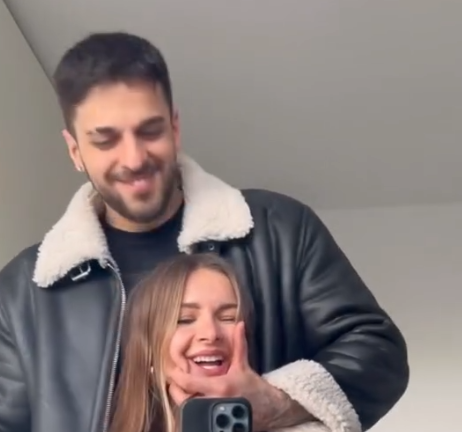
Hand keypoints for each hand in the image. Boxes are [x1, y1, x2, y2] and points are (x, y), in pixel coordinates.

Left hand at [167, 322, 286, 430]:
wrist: (268, 409)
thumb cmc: (253, 386)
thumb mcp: (243, 365)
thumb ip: (239, 344)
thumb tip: (239, 325)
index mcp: (220, 386)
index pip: (190, 383)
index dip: (177, 376)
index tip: (171, 370)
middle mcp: (215, 401)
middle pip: (184, 400)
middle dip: (175, 390)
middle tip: (173, 380)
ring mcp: (215, 414)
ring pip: (189, 410)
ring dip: (182, 399)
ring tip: (179, 389)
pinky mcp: (216, 423)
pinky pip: (197, 417)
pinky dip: (191, 409)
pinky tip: (191, 400)